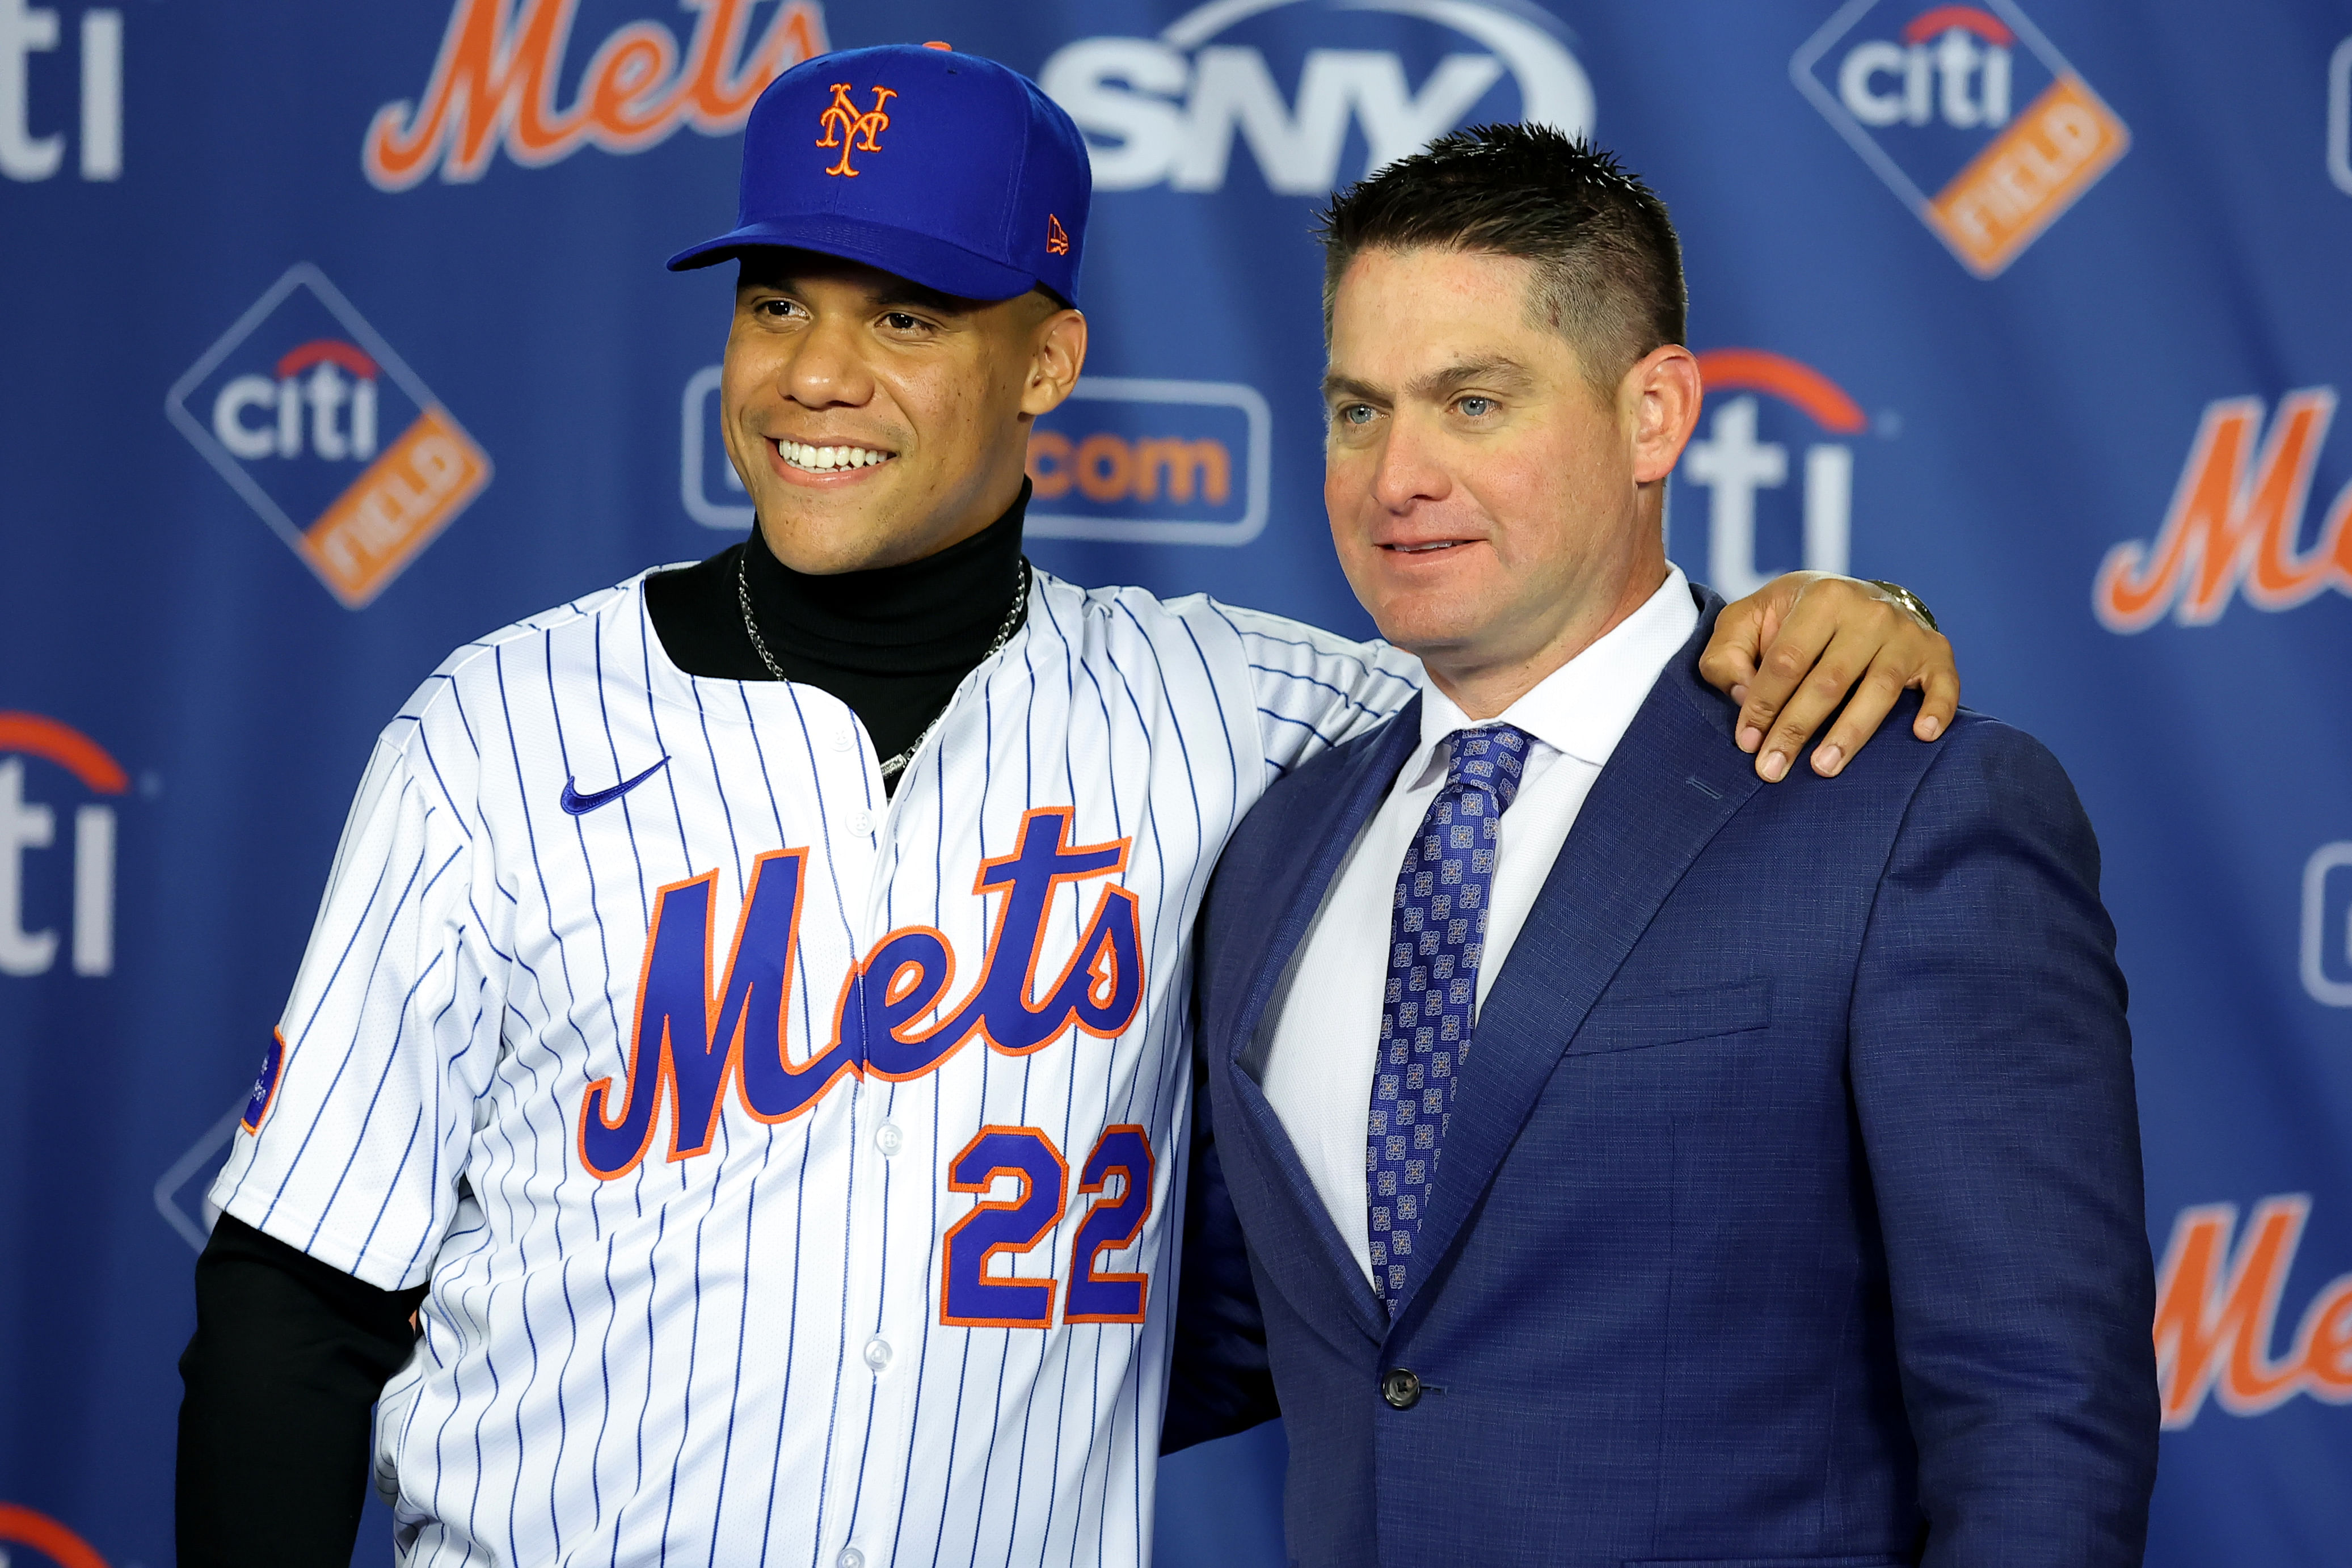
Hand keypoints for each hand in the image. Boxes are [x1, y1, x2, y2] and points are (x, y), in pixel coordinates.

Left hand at [1698, 572, 1958, 781]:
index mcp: (1820, 599)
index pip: (1786, 661)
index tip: (1747, 743)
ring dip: (1851, 734)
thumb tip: (1743, 696)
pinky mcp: (1936, 652)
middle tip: (1773, 769)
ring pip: (1879, 689)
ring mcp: (1906, 632)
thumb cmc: (1791, 620)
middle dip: (1796, 729)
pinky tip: (1922, 736)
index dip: (1763, 705)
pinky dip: (1937, 710)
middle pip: (1829, 680)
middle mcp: (1869, 611)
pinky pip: (1944, 684)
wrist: (1853, 598)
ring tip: (1823, 768)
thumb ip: (1727, 655)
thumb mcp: (1748, 621)